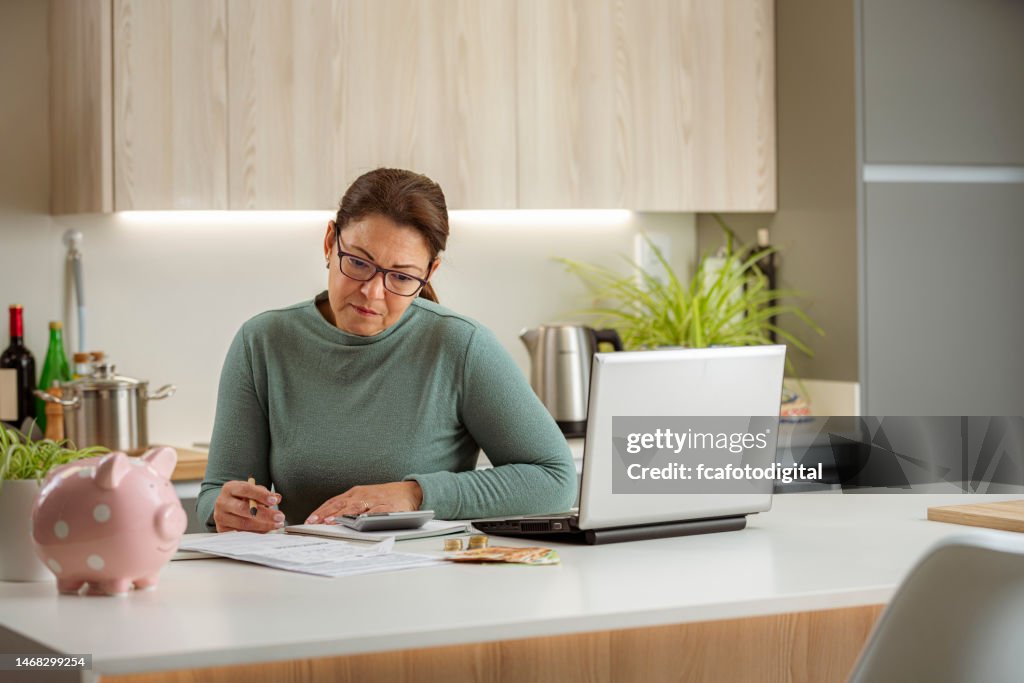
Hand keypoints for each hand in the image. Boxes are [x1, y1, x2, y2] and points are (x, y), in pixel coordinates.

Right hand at [213, 480, 283, 532]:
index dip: (260, 495)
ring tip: (277, 524)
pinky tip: (267, 530)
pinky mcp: (222, 530)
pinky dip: (256, 533)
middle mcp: (222, 502)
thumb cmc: (242, 498)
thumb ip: (264, 494)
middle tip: (280, 516)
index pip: (245, 489)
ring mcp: (221, 517)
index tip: (274, 501)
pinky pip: (241, 533)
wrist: (225, 507)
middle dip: (264, 514)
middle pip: (243, 508)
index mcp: (229, 488)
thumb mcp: (252, 491)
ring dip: (263, 525)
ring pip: (243, 523)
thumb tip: (277, 498)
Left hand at [304, 481, 422, 523]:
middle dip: (326, 514)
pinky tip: (357, 523)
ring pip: (355, 508)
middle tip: (314, 523)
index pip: (334, 501)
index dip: (321, 511)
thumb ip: (350, 506)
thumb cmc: (384, 497)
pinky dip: (365, 517)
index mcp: (356, 492)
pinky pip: (375, 512)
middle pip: (341, 504)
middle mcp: (363, 495)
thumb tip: (328, 520)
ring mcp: (375, 500)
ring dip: (341, 516)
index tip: (309, 520)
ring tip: (330, 523)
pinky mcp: (388, 507)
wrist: (410, 491)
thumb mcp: (364, 497)